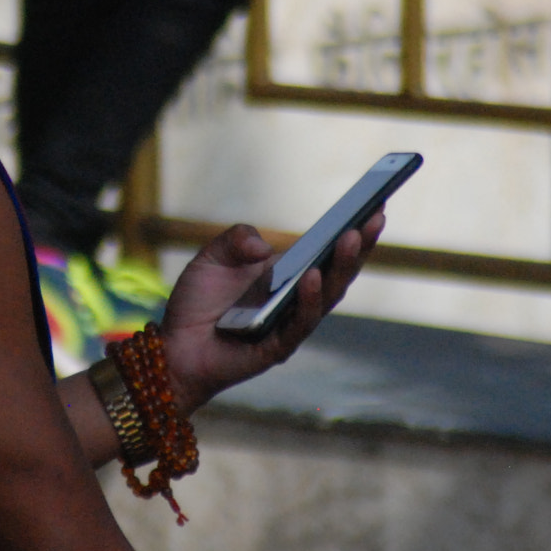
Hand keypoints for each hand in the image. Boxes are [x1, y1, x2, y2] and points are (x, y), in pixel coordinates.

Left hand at [156, 214, 382, 414]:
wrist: (174, 347)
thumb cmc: (197, 302)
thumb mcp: (211, 258)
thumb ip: (235, 240)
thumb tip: (264, 247)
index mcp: (288, 276)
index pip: (329, 252)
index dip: (354, 230)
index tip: (376, 202)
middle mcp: (297, 300)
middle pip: (338, 273)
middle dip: (359, 246)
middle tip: (374, 217)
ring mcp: (290, 325)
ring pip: (326, 297)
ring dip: (341, 267)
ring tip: (351, 237)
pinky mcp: (276, 348)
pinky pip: (299, 324)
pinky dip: (308, 300)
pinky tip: (310, 276)